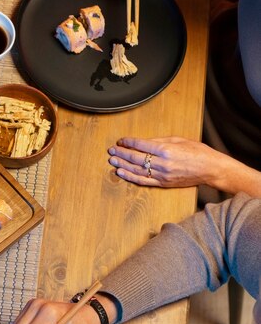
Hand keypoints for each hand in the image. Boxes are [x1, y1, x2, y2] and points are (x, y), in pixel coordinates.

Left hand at [107, 136, 231, 188]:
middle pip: (135, 158)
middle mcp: (162, 163)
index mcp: (166, 150)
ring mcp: (162, 175)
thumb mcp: (179, 140)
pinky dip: (130, 177)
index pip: (141, 145)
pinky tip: (121, 173)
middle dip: (121, 153)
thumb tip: (141, 142)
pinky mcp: (162, 183)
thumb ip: (159, 141)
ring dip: (122, 165)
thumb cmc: (197, 152)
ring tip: (112, 161)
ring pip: (136, 170)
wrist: (211, 169)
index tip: (120, 141)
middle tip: (111, 150)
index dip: (128, 142)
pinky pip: (142, 181)